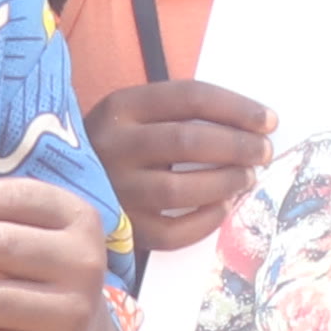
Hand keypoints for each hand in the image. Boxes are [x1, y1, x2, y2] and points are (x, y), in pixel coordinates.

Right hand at [84, 77, 272, 253]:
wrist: (61, 184)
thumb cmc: (120, 146)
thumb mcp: (138, 115)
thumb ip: (183, 114)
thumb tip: (254, 126)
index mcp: (122, 107)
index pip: (189, 98)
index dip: (236, 108)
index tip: (269, 120)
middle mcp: (113, 145)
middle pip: (187, 142)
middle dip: (237, 146)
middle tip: (264, 152)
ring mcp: (113, 189)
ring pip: (178, 188)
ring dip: (225, 183)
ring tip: (247, 178)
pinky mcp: (119, 227)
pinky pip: (170, 231)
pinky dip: (204, 221)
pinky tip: (223, 208)